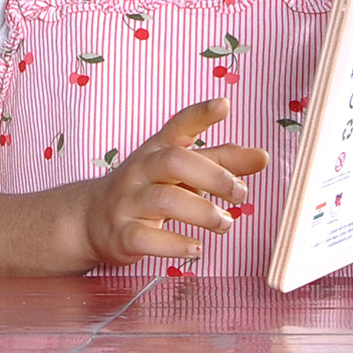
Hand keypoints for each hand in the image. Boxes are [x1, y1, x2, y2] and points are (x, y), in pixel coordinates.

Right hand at [81, 97, 268, 268]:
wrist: (90, 218)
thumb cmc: (147, 188)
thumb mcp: (181, 170)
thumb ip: (221, 162)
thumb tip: (262, 157)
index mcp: (157, 149)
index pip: (178, 126)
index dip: (201, 114)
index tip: (224, 105)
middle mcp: (141, 170)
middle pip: (174, 161)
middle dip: (212, 176)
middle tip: (241, 193)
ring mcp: (128, 202)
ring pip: (164, 200)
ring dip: (201, 212)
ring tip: (225, 223)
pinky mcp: (122, 235)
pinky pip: (146, 238)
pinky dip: (175, 243)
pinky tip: (196, 248)